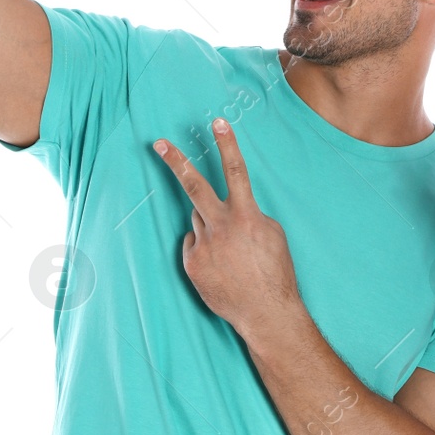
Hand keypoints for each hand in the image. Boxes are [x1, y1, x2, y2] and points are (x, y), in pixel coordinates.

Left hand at [153, 118, 302, 338]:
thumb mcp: (272, 233)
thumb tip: (230, 209)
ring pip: (199, 220)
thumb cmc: (276, 272)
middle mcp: (220, 227)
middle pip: (194, 187)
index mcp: (245, 216)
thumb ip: (248, 214)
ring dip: (212, 226)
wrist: (266, 312)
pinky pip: (195, 245)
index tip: (217, 122)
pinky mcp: (192, 264)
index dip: (227, 144)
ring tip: (232, 251)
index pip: (236, 171)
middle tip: (159, 143)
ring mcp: (203, 246)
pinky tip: (223, 267)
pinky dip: (206, 250)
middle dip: (177, 162)